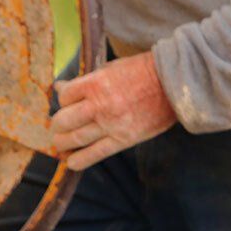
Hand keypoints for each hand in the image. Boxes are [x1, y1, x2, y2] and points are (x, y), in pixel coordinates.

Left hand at [51, 51, 177, 170]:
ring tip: (61, 145)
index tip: (67, 103)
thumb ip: (86, 80)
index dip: (62, 100)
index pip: (64, 96)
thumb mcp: (111, 68)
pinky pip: (94, 155)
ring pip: (74, 139)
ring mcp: (110, 124)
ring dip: (62, 144)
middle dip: (57, 126)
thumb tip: (60, 87)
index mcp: (96, 83)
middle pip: (63, 121)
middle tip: (59, 128)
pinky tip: (71, 162)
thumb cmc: (142, 72)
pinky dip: (78, 161)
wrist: (173, 84)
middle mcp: (100, 105)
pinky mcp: (123, 140)